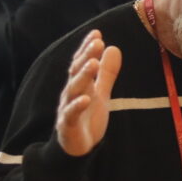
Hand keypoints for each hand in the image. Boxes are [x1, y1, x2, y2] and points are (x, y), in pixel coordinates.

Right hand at [56, 30, 121, 156]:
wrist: (77, 147)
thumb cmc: (87, 118)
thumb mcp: (101, 93)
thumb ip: (107, 73)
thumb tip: (114, 48)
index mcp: (80, 84)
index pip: (81, 62)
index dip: (87, 48)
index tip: (97, 33)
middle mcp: (71, 93)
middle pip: (77, 71)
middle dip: (86, 56)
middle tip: (97, 42)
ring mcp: (67, 108)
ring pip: (73, 89)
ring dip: (83, 75)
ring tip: (93, 63)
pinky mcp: (67, 125)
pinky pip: (71, 114)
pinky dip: (77, 105)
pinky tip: (86, 98)